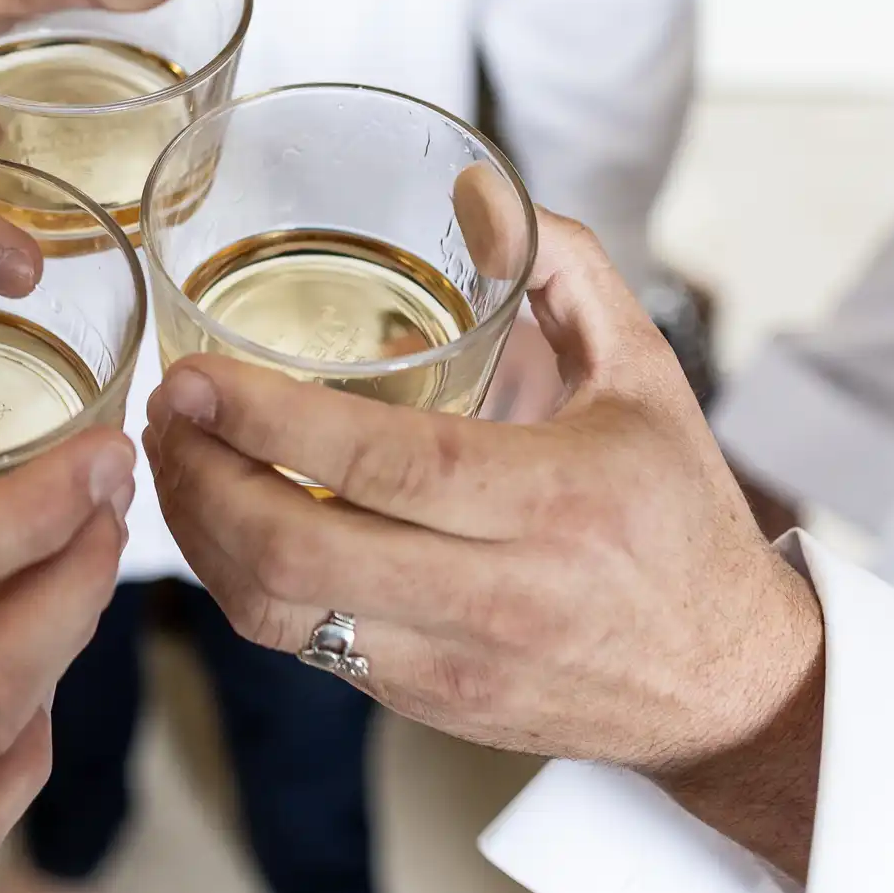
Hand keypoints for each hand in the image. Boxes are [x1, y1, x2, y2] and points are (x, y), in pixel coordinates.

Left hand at [145, 206, 824, 877]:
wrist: (725, 685)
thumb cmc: (680, 517)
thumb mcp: (647, 377)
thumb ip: (565, 269)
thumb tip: (476, 190)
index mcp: (553, 501)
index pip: (382, 464)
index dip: (268, 420)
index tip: (194, 374)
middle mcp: (496, 594)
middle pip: (299, 553)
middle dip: (202, 479)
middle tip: (168, 412)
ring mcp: (449, 661)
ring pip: (280, 613)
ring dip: (202, 537)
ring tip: (178, 460)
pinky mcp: (420, 702)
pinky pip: (298, 644)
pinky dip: (241, 581)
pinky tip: (224, 521)